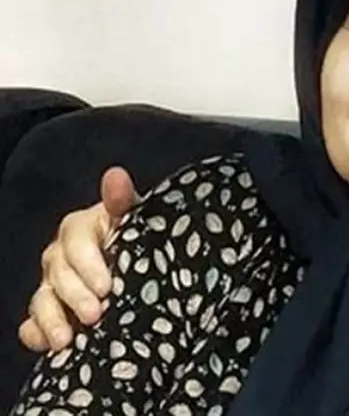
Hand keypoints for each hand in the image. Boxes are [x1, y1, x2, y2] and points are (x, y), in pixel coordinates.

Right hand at [18, 167, 136, 351]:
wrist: (145, 270)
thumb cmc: (141, 240)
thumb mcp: (139, 220)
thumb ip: (123, 201)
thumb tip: (115, 176)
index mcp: (83, 229)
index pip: (76, 239)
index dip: (89, 263)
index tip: (106, 286)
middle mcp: (63, 256)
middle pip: (58, 273)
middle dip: (75, 295)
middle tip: (96, 314)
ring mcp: (53, 285)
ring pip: (43, 299)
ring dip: (52, 319)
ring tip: (68, 339)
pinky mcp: (50, 311)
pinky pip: (32, 323)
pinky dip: (37, 334)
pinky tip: (49, 345)